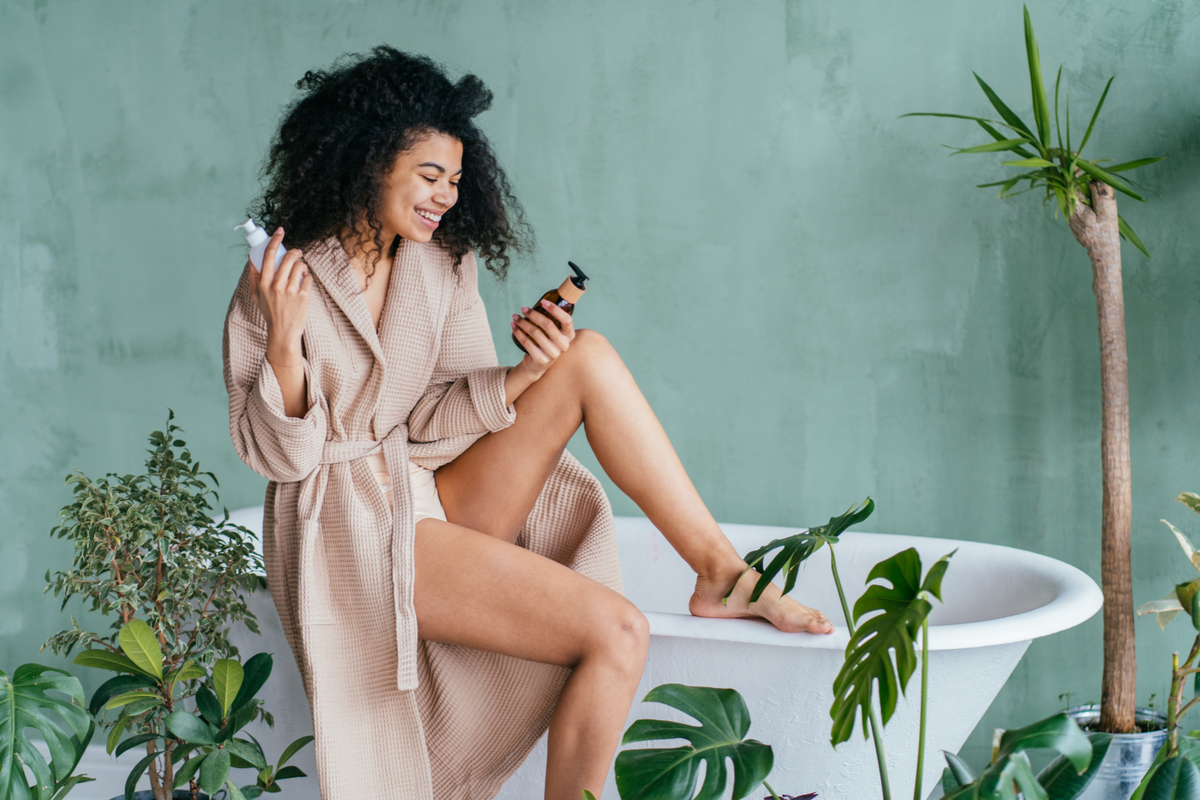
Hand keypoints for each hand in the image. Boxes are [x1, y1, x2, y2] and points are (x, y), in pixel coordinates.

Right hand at [248, 228, 310, 365]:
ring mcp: (291, 291)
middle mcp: (277, 286)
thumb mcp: (257, 296)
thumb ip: (254, 277)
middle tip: (297, 253)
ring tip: (300, 272)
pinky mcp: (304, 297)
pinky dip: (308, 278)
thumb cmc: (270, 313)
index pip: (268, 256)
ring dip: (302, 265)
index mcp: (264, 283)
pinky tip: (304, 284)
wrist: (283, 333)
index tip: (280, 231)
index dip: (275, 240)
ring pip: (300, 266)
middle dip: (295, 252)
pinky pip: (309, 278)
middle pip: (288, 257)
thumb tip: (251, 258)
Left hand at [511, 299, 574, 378]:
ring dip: (523, 322)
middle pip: (548, 324)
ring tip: (515, 317)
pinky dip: (518, 332)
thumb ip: (555, 320)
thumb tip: (552, 300)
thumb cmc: (546, 343)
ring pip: (535, 332)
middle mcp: (563, 345)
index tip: (543, 302)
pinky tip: (514, 327)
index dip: (555, 310)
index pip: (567, 320)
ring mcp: (553, 354)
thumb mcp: (554, 333)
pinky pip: (527, 342)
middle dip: (533, 314)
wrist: (537, 365)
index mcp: (569, 336)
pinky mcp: (541, 359)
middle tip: (523, 309)